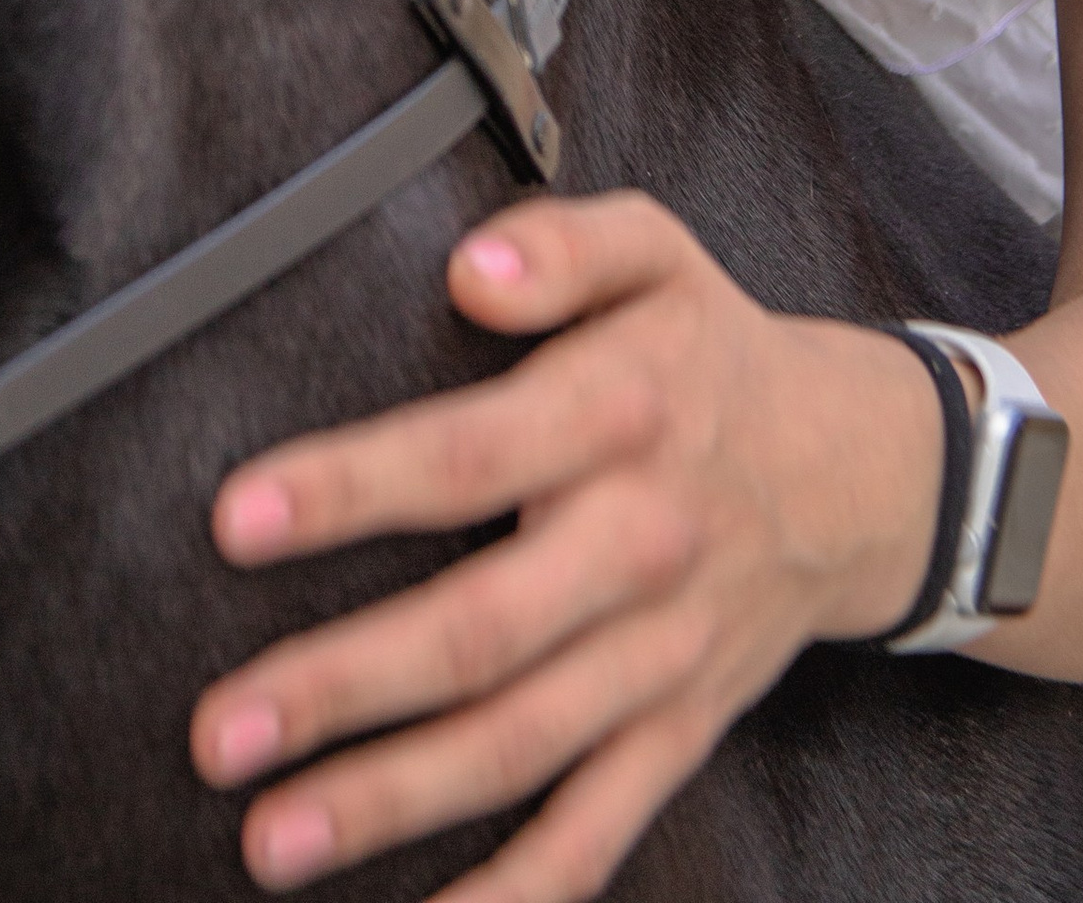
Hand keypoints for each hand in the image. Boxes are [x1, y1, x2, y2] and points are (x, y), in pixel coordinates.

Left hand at [189, 194, 941, 898]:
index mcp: (618, 418)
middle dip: (342, 689)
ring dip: (393, 802)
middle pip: (479, 633)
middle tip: (221, 733)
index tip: (234, 525)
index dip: (349, 492)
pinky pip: (599, 829)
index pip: (466, 457)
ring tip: (272, 839)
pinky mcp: (679, 733)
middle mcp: (639, 547)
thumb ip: (563, 244)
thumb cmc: (712, 352)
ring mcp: (660, 658)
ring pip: (520, 746)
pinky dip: (519, 889)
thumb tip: (473, 269)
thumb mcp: (654, 252)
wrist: (861, 472)